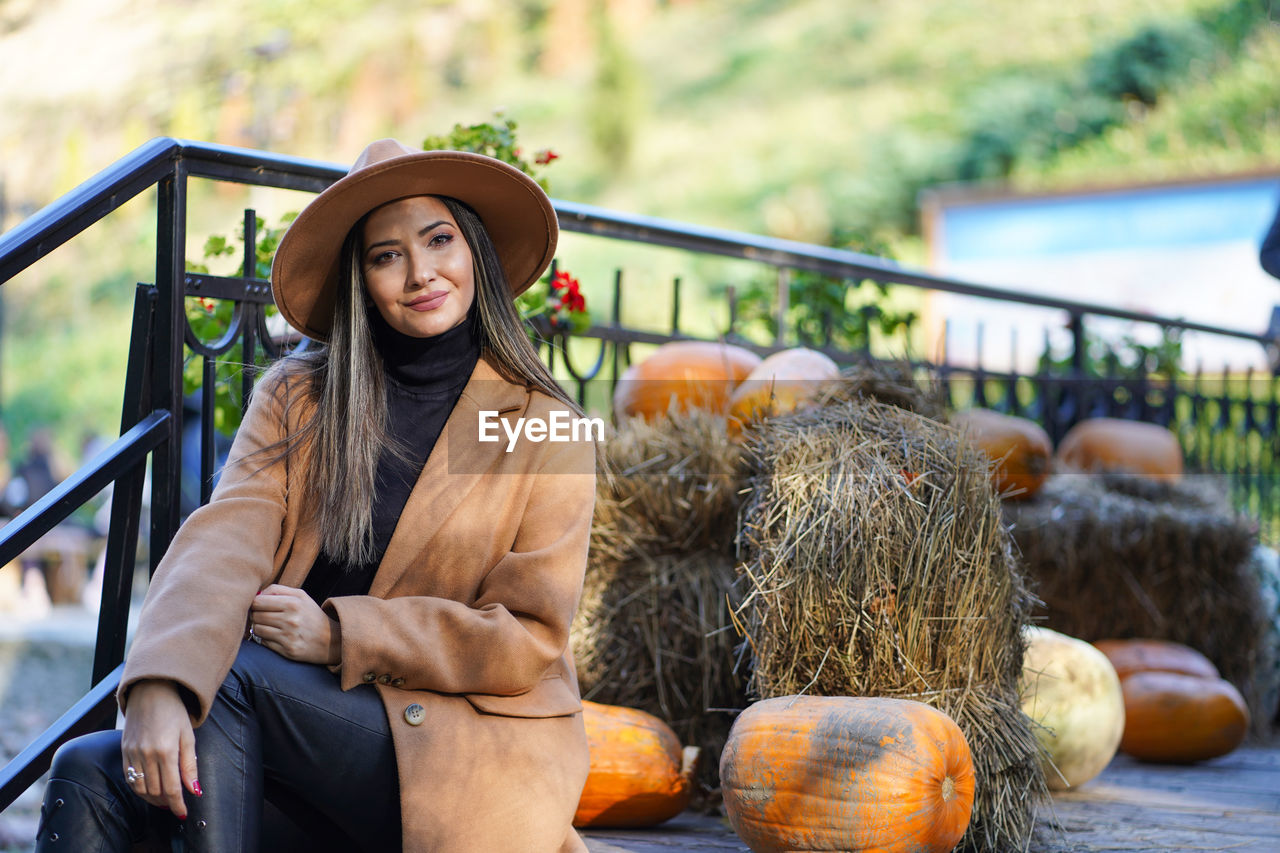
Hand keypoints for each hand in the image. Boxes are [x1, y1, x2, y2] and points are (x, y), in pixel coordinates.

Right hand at [121, 680, 199, 817]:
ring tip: (164, 799)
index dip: (177, 804)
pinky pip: (129, 778)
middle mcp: (146, 754)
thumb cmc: (174, 712)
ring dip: (152, 798)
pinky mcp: (123, 751)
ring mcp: (132, 753)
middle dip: (166, 802)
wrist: (150, 692)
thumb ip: (190, 765)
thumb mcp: (188, 736)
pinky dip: (139, 788)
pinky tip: (150, 788)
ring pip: (140, 789)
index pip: (171, 788)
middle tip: (176, 804)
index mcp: (166, 750)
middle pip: (155, 791)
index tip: (182, 813)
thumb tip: (194, 790)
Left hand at [249, 584, 339, 664]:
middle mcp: (290, 620)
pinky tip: (276, 636)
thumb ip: (278, 590)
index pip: (258, 602)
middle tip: (265, 616)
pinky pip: (264, 642)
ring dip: (260, 628)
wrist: (331, 640)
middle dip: (256, 615)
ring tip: (270, 626)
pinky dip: (266, 639)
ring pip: (257, 629)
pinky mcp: (287, 650)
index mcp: (293, 603)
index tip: (260, 606)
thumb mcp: (301, 596)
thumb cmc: (312, 615)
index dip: (255, 603)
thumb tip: (257, 594)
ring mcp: (288, 636)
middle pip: (256, 616)